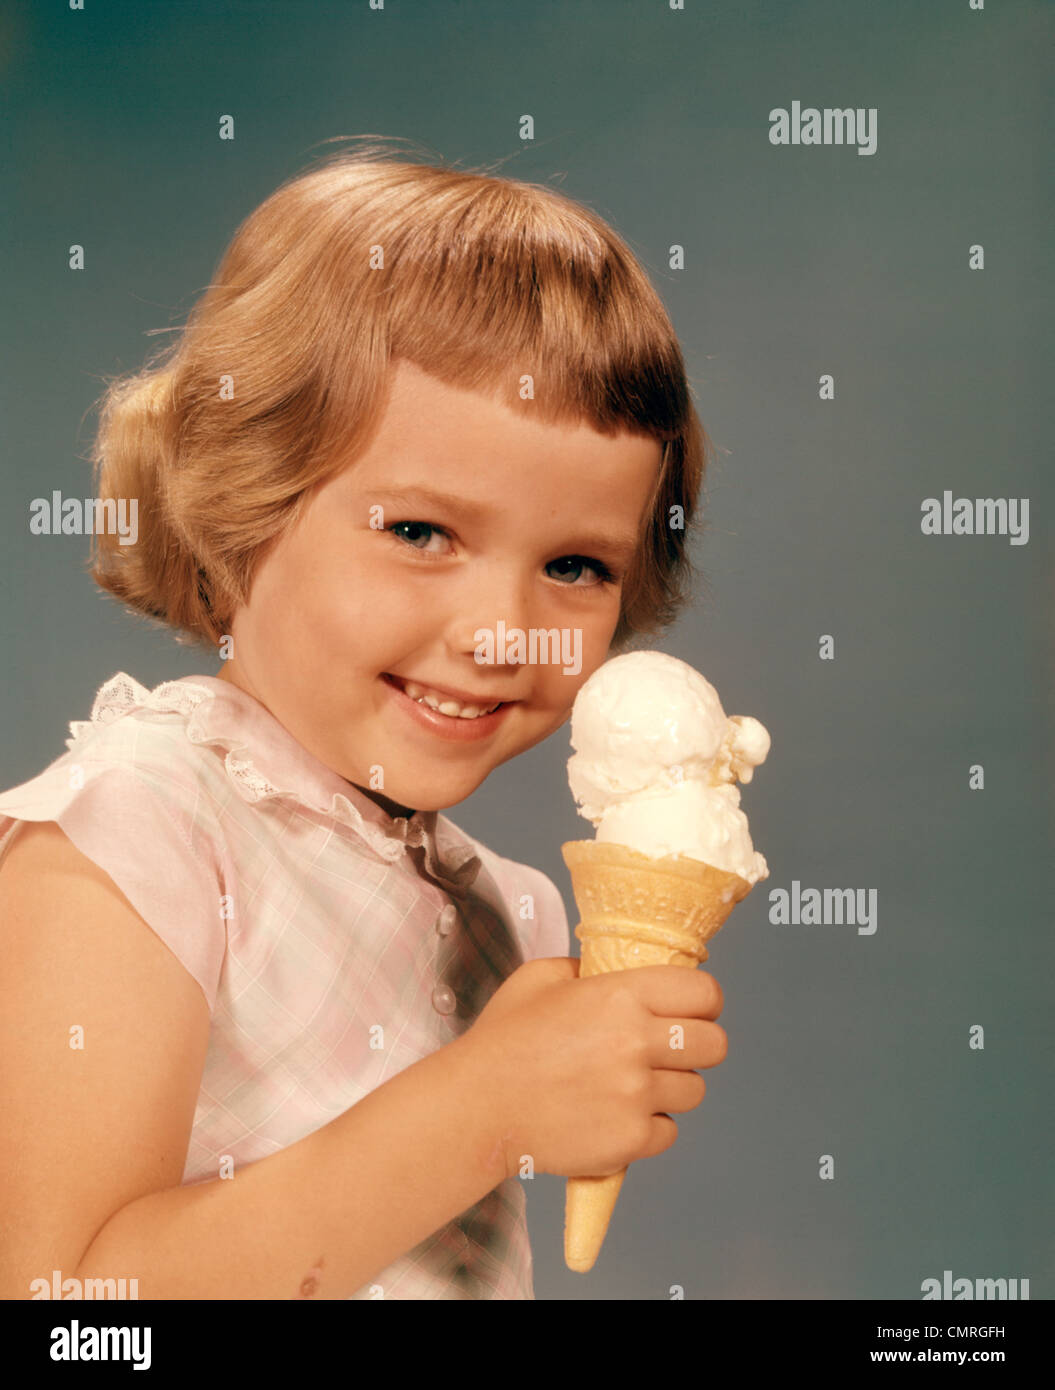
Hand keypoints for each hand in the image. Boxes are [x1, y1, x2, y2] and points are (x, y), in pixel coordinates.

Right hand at [455, 957, 726, 1180]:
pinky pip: (668, 1132)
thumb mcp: (541, 978)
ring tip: (632, 1086)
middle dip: (697, 1045)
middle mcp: (636, 1043)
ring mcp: (636, 1095)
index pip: (706, 993)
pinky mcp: (630, 1140)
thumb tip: (617, 972)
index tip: (691, 1010)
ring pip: (694, 1091)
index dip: (704, 1002)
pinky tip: (615, 1115)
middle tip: (668, 1050)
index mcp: (621, 995)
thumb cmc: (502, 1040)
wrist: (475, 1108)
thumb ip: (588, 970)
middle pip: (715, 1045)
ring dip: (671, 1087)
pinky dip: (648, 1127)